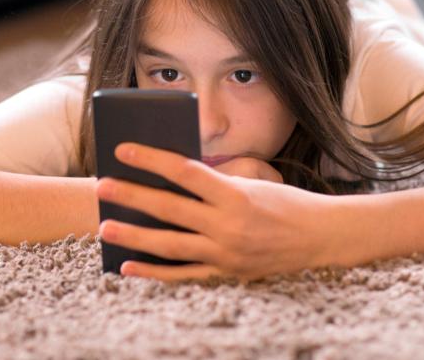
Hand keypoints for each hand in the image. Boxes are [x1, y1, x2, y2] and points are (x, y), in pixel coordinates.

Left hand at [96, 142, 340, 282]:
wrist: (321, 238)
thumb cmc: (284, 203)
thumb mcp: (252, 183)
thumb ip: (214, 183)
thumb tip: (168, 176)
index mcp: (236, 194)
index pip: (185, 171)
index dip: (152, 159)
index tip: (122, 149)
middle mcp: (229, 225)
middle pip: (170, 208)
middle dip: (132, 196)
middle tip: (102, 186)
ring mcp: (226, 253)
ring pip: (170, 244)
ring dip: (134, 236)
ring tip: (105, 227)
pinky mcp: (227, 274)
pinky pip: (183, 275)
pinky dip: (154, 272)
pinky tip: (128, 266)